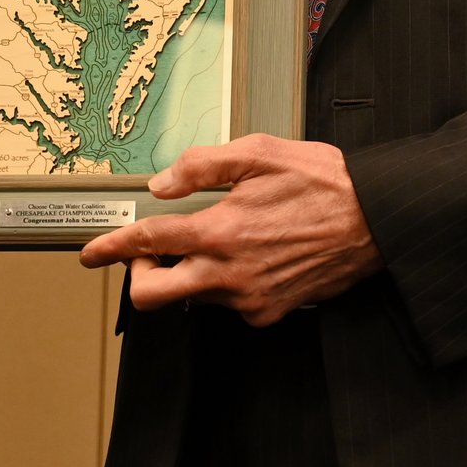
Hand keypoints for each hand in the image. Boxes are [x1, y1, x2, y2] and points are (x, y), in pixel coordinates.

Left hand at [77, 135, 382, 325]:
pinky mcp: (269, 313)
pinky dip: (227, 282)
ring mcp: (249, 298)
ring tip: (222, 239)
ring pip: (194, 296)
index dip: (111, 248)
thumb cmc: (324, 183)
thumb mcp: (260, 153)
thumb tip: (162, 183)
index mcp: (222, 230)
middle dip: (140, 278)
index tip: (90, 254)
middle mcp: (230, 272)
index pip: (148, 243)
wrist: (375, 220)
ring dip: (190, 272)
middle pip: (155, 296)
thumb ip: (203, 166)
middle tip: (149, 254)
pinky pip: (229, 303)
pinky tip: (250, 256)